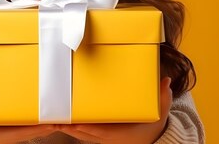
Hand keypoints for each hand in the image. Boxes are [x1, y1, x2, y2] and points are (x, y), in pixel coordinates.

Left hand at [57, 77, 172, 143]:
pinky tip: (61, 121)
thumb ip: (163, 96)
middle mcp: (109, 138)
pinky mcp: (99, 136)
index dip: (86, 128)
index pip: (100, 131)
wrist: (153, 139)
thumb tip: (166, 81)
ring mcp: (103, 139)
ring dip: (67, 128)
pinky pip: (83, 134)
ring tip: (52, 118)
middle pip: (85, 134)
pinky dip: (72, 128)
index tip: (74, 122)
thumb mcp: (161, 110)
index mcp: (120, 133)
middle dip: (69, 126)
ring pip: (81, 135)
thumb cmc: (154, 125)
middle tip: (54, 118)